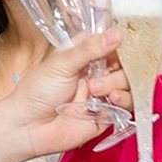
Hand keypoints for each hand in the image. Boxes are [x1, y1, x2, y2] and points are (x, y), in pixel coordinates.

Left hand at [0, 28, 120, 161]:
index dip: (124, 37)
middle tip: (107, 70)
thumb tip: (116, 33)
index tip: (133, 35)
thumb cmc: (36, 91)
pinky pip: (126, 105)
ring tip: (96, 90)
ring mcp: (103, 93)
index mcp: (85, 54)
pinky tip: (111, 99)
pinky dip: (123, 100)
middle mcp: (97, 72)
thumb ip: (89, 49)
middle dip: (123, 64)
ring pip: (128, 82)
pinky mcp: (107, 114)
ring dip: (118, 83)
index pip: (112, 40)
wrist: (28, 127)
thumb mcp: (61, 63)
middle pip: (126, 61)